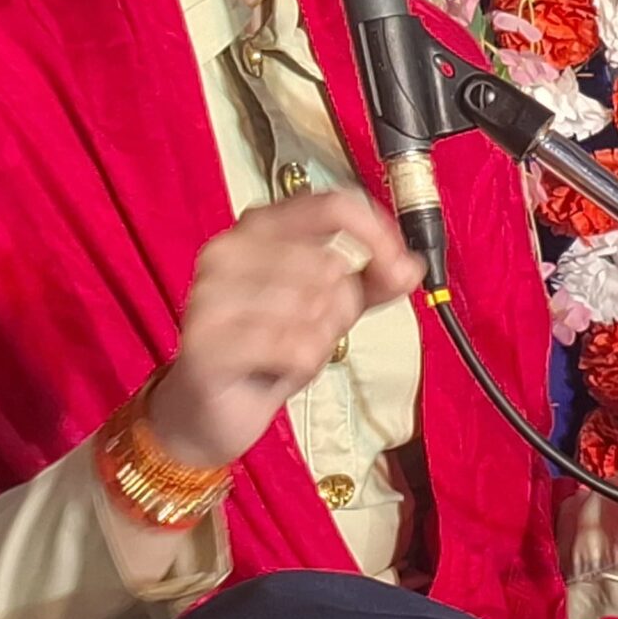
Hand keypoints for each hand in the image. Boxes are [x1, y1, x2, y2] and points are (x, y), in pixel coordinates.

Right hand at [147, 190, 421, 468]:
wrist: (211, 412)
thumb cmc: (268, 351)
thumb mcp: (330, 308)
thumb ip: (372, 282)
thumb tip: (411, 266)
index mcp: (258, 227)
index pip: (331, 206)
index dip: (375, 234)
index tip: (397, 265)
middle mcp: (229, 250)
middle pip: (329, 264)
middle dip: (337, 310)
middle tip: (306, 333)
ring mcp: (210, 294)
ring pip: (314, 306)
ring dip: (318, 341)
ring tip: (287, 352)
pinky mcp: (206, 340)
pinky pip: (292, 344)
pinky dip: (300, 364)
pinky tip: (277, 369)